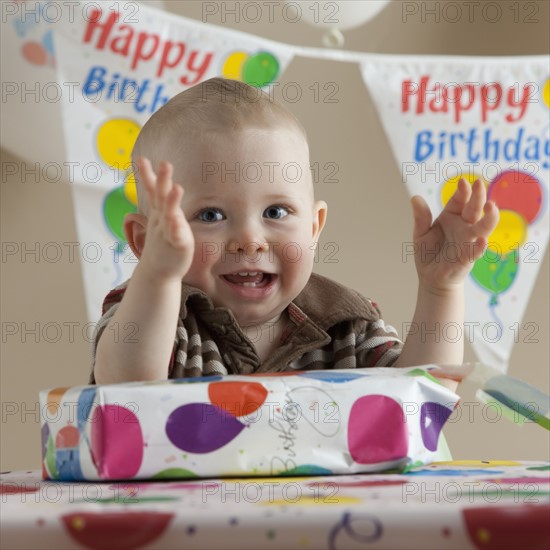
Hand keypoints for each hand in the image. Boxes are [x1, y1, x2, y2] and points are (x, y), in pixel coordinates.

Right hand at [136, 157, 194, 280]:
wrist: (158, 272)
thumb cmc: (163, 242)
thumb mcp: (162, 220)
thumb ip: (162, 202)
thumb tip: (163, 184)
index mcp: (160, 211)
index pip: (153, 190)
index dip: (147, 175)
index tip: (141, 159)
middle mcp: (162, 218)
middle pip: (162, 197)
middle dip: (163, 180)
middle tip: (165, 163)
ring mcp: (168, 231)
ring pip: (170, 214)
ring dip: (173, 201)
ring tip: (177, 188)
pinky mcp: (178, 245)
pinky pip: (176, 236)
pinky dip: (176, 228)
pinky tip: (177, 221)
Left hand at [411, 178, 498, 291]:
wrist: (431, 278)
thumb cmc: (427, 253)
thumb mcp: (420, 233)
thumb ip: (421, 217)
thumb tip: (415, 198)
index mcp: (452, 217)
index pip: (460, 200)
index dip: (462, 191)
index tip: (462, 182)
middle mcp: (464, 226)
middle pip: (474, 209)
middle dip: (477, 196)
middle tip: (479, 183)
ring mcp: (468, 241)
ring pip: (482, 227)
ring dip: (488, 218)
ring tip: (491, 206)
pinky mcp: (467, 257)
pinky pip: (476, 251)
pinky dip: (479, 246)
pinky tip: (482, 241)